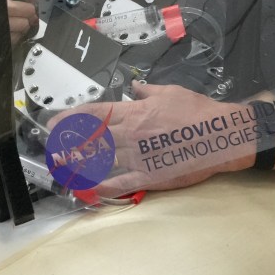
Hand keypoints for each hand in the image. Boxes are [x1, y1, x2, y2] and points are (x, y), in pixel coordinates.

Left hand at [54, 83, 253, 195]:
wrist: (222, 135)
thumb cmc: (198, 110)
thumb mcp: (170, 92)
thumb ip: (148, 91)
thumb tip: (135, 86)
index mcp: (135, 112)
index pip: (95, 114)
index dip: (71, 118)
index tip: (55, 123)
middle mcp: (132, 134)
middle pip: (92, 139)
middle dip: (68, 143)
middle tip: (52, 148)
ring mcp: (139, 157)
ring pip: (101, 161)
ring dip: (79, 164)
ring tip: (61, 167)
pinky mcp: (150, 176)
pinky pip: (121, 183)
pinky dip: (103, 186)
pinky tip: (89, 188)